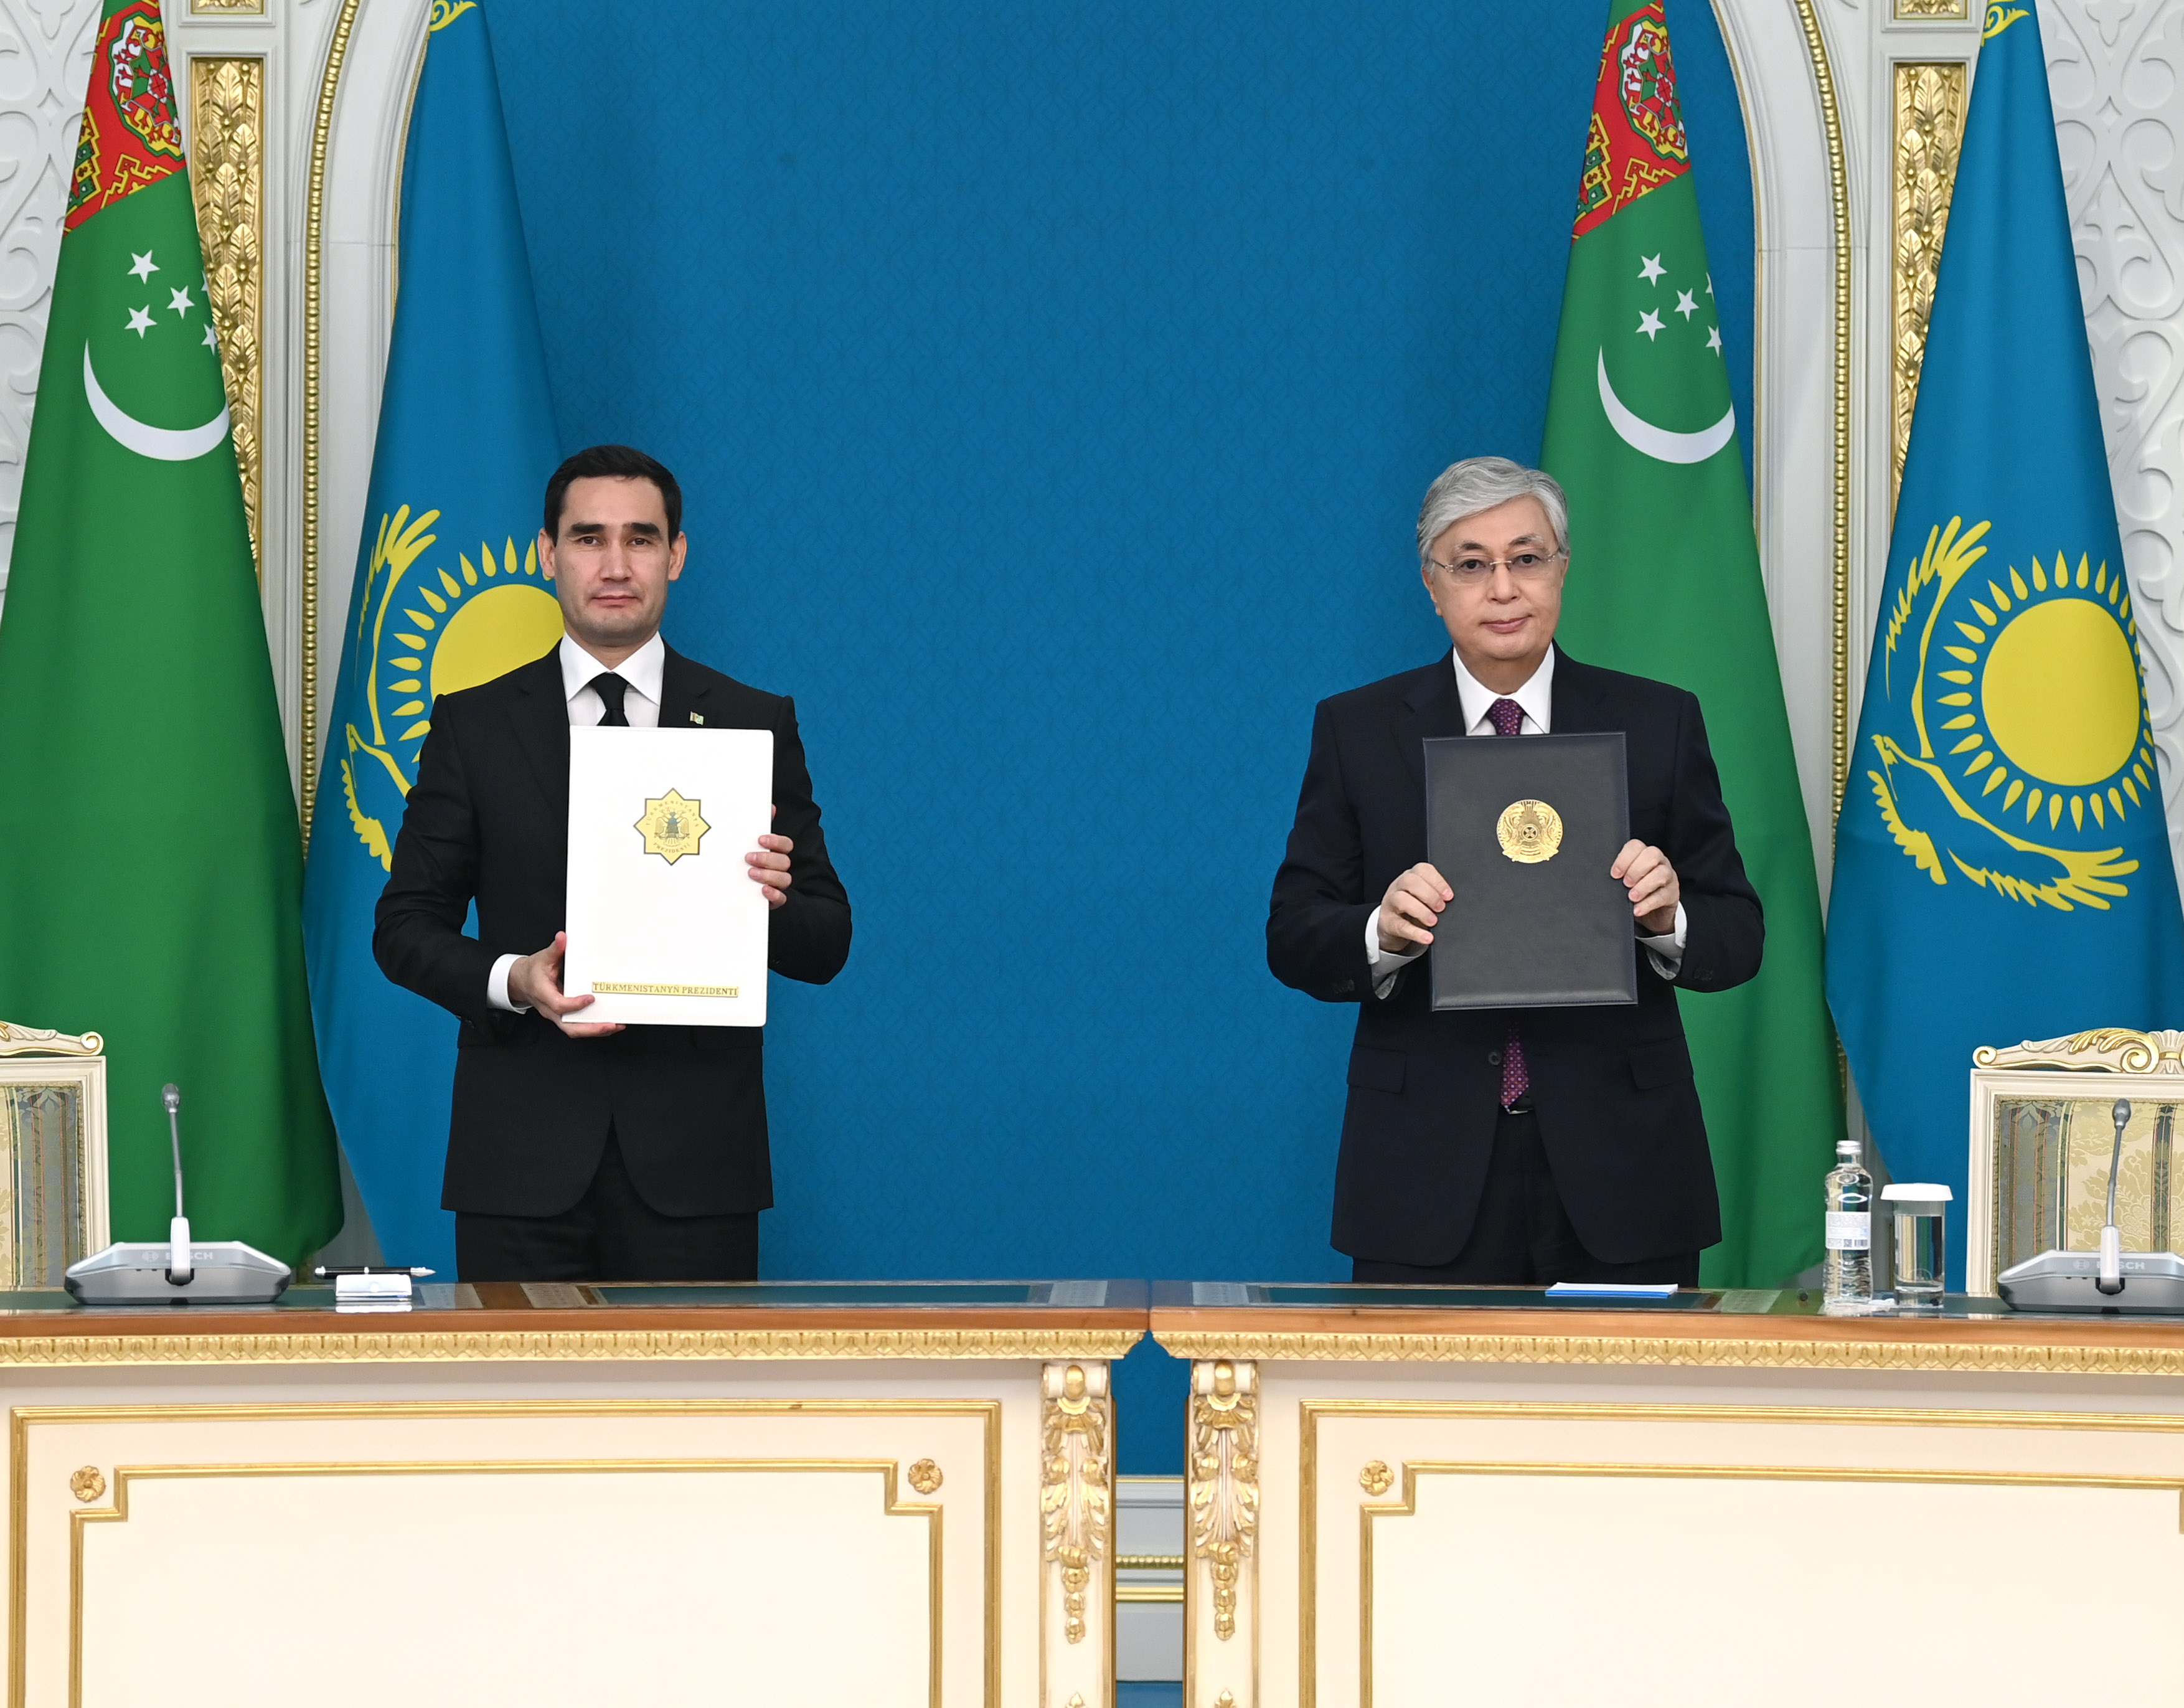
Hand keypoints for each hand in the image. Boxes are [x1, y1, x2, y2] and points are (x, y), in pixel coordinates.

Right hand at [507, 931, 623, 1037]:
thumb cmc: (533, 972)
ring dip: (595, 1030)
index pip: (559, 1005)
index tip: (591, 998)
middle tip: (610, 1024)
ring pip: (574, 1030)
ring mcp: (556, 1016)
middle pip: (569, 1027)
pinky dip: (592, 1027)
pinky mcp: (563, 1017)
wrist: (521, 982)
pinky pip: (577, 1026)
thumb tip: (563, 938)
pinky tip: (607, 1023)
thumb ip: (555, 949)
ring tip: (615, 1025)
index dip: (575, 1004)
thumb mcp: (543, 958)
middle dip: (591, 1028)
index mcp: (544, 994)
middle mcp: (550, 1009)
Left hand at [748, 806, 792, 908]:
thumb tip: (770, 807)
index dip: (776, 841)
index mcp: (775, 852)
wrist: (727, 886)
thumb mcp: (744, 842)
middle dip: (767, 858)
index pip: (785, 844)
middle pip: (785, 861)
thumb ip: (755, 826)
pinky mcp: (772, 900)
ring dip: (769, 875)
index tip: (760, 839)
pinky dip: (775, 895)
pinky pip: (781, 899)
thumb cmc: (739, 860)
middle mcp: (778, 867)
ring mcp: (776, 884)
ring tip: (751, 873)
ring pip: (785, 879)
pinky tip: (764, 890)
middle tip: (748, 857)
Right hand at [1378, 863, 1450, 954]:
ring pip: (1401, 899)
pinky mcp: (1387, 923)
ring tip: (1433, 921)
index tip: (1449, 895)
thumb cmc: (1412, 908)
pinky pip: (1400, 926)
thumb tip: (1454, 902)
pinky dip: (1415, 932)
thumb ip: (1436, 895)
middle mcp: (1398, 887)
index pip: (1422, 870)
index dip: (1437, 881)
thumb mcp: (1423, 898)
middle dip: (1429, 894)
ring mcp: (1390, 904)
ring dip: (1421, 910)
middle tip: (1442, 908)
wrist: (1391, 926)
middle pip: (1410, 881)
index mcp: (1410, 877)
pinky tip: (1427, 937)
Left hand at [1611, 840, 1679, 935]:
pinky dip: (1648, 903)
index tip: (1614, 874)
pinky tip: (1637, 909)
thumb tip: (1601, 877)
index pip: (1636, 846)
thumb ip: (1618, 875)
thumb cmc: (1634, 891)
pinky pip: (1663, 895)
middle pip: (1652, 854)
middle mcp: (1658, 862)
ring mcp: (1668, 877)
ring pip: (1661, 873)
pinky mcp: (1672, 894)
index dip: (1624, 858)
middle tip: (1625, 884)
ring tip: (1631, 897)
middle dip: (1636, 869)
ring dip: (1643, 885)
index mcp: (1643, 855)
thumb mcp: (1625, 881)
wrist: (1653, 913)